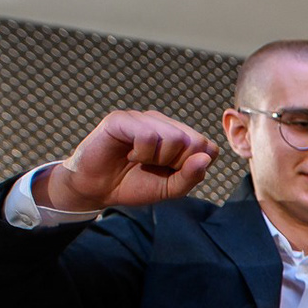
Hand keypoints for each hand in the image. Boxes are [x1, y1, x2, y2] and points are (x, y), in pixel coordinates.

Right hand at [38, 110, 217, 211]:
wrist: (99, 189)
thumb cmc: (135, 185)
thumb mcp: (171, 189)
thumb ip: (191, 176)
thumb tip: (206, 158)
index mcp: (179, 136)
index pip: (208, 147)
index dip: (192, 167)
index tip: (171, 172)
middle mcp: (164, 123)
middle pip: (195, 141)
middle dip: (177, 163)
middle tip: (154, 166)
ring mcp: (143, 118)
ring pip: (175, 137)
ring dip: (158, 158)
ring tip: (140, 160)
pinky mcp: (122, 119)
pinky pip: (148, 135)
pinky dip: (142, 153)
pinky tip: (130, 154)